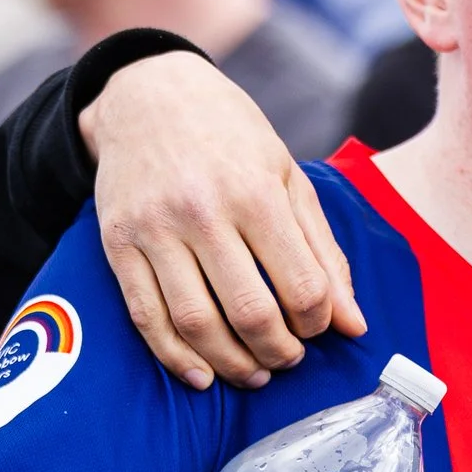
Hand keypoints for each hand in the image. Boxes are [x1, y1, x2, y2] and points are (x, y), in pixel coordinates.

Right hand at [79, 52, 365, 389]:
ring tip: (254, 373)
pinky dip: (176, 357)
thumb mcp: (289, 177)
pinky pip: (146, 317)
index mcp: (256, 193)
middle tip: (288, 360)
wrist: (148, 96)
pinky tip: (202, 375)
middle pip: (250, 313)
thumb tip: (354, 325)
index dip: (317, 322)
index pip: (301, 286)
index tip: (318, 327)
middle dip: (279, 353)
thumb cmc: (231, 137)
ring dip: (232, 364)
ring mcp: (154, 230)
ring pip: (196, 324)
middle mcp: (203, 212)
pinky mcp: (117, 244)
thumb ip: (324, 252)